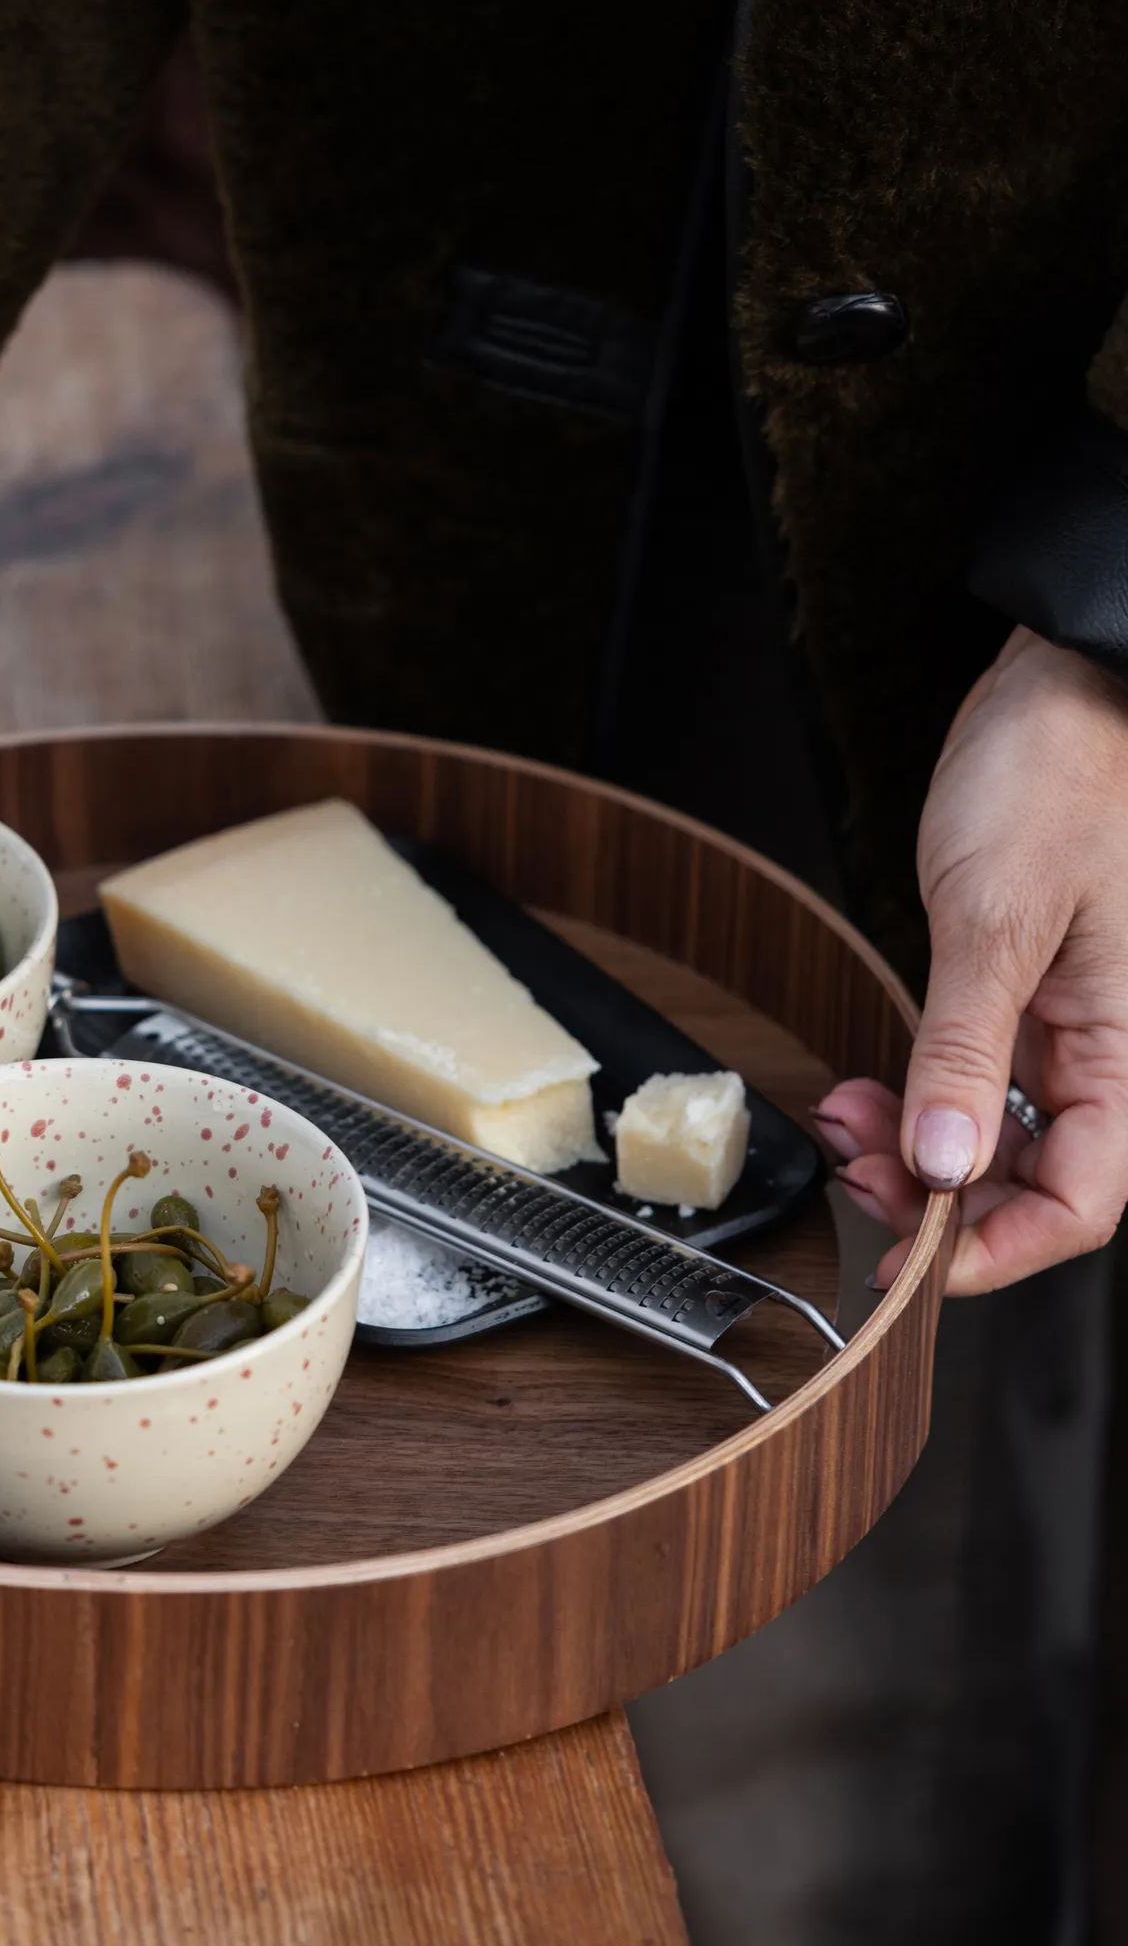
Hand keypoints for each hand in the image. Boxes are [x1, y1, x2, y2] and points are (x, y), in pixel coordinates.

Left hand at [816, 628, 1127, 1295]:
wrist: (1057, 687)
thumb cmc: (1056, 774)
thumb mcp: (996, 916)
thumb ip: (967, 1047)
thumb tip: (945, 1163)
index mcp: (1127, 1047)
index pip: (1083, 1203)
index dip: (998, 1248)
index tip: (912, 1258)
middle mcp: (1103, 1049)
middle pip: (1034, 1183)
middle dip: (939, 1201)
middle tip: (854, 1183)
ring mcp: (1062, 1026)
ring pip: (995, 1139)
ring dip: (916, 1154)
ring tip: (845, 1132)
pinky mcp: (1018, 994)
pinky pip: (974, 1082)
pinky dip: (916, 1101)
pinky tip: (868, 1096)